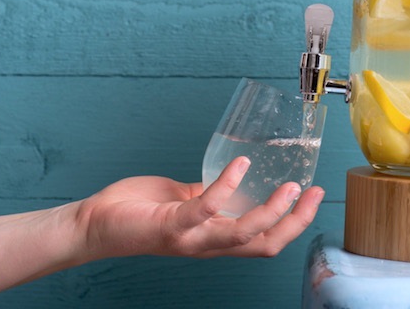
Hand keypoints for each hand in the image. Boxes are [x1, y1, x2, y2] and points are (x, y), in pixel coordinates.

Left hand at [76, 156, 324, 260]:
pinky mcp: (171, 226)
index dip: (294, 222)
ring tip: (290, 185)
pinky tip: (240, 165)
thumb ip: (207, 197)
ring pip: (243, 234)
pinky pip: (205, 209)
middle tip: (314, 193)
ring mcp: (190, 237)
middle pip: (265, 245)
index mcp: (214, 238)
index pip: (265, 239)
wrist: (95, 223)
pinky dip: (226, 187)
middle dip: (295, 222)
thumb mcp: (184, 201)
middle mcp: (208, 244)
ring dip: (272, 211)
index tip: (314, 195)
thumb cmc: (137, 211)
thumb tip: (230, 181)